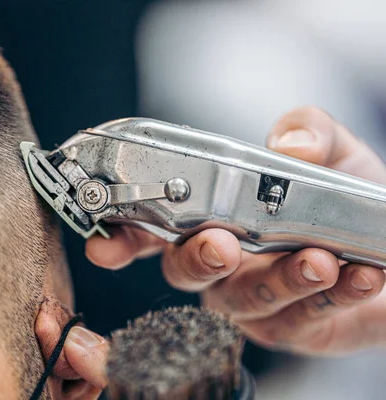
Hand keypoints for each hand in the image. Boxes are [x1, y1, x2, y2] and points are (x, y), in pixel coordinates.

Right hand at [86, 107, 385, 354]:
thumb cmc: (347, 196)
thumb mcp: (332, 153)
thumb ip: (309, 133)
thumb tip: (290, 144)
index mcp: (212, 219)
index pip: (154, 230)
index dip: (122, 238)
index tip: (105, 245)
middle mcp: (222, 264)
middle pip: (184, 271)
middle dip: (198, 259)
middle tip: (225, 245)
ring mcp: (253, 299)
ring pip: (244, 299)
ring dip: (278, 279)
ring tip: (318, 259)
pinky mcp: (294, 327)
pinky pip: (303, 318)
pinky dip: (332, 296)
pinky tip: (360, 275)